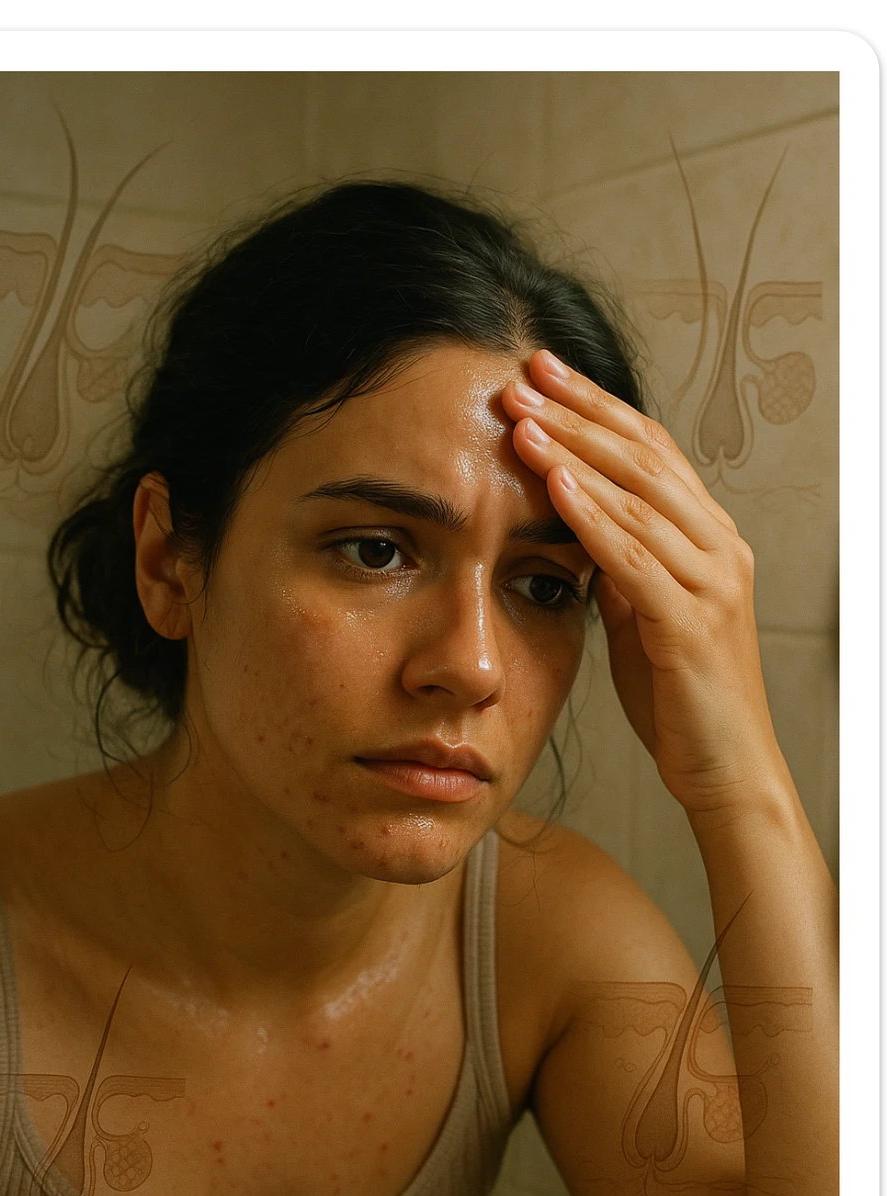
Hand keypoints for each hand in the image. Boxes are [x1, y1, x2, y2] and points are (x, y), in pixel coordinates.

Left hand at [502, 350, 789, 821]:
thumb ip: (619, 567)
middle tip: (523, 375)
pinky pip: (636, 557)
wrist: (726, 769)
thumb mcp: (640, 617)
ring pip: (640, 496)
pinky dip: (593, 515)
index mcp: (709, 539)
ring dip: (575, 452)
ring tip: (520, 418)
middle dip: (580, 412)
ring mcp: (712, 582)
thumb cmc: (680, 697)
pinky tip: (554, 483)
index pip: (651, 451)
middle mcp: (719, 547)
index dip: (597, 406)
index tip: (544, 373)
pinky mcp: (692, 623)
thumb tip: (576, 523)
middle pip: (644, 457)